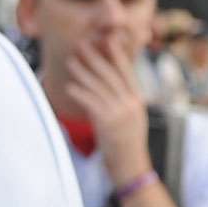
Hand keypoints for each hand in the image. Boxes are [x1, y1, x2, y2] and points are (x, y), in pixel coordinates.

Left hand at [66, 35, 151, 183]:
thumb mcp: (132, 118)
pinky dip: (80, 92)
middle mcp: (130, 104)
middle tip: (83, 44)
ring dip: (82, 72)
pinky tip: (70, 86)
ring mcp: (120, 112)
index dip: (117, 55)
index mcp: (138, 101)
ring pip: (98, 86)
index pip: (127, 73)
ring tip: (71, 61)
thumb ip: (124, 101)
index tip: (107, 40)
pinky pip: (91, 102)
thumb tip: (110, 86)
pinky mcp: (107, 122)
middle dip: (96, 57)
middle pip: (111, 75)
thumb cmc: (128, 143)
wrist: (130, 166)